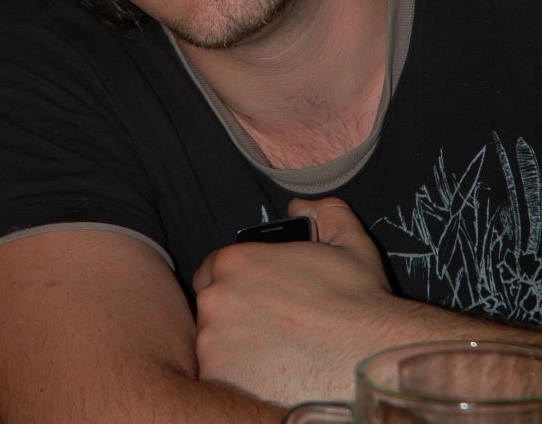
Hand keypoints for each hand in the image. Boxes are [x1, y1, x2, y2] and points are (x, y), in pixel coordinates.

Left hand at [193, 198, 396, 404]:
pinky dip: (239, 376)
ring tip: (274, 353)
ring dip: (236, 347)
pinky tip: (271, 375)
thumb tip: (300, 206)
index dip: (235, 283)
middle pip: (213, 306)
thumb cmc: (360, 302)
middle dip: (235, 314)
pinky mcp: (221, 378)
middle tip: (271, 327)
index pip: (214, 269)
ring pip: (215, 343)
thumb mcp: (348, 242)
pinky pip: (221, 375)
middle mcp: (216, 298)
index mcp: (236, 261)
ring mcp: (214, 341)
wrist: (372, 359)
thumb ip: (321, 212)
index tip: (257, 298)